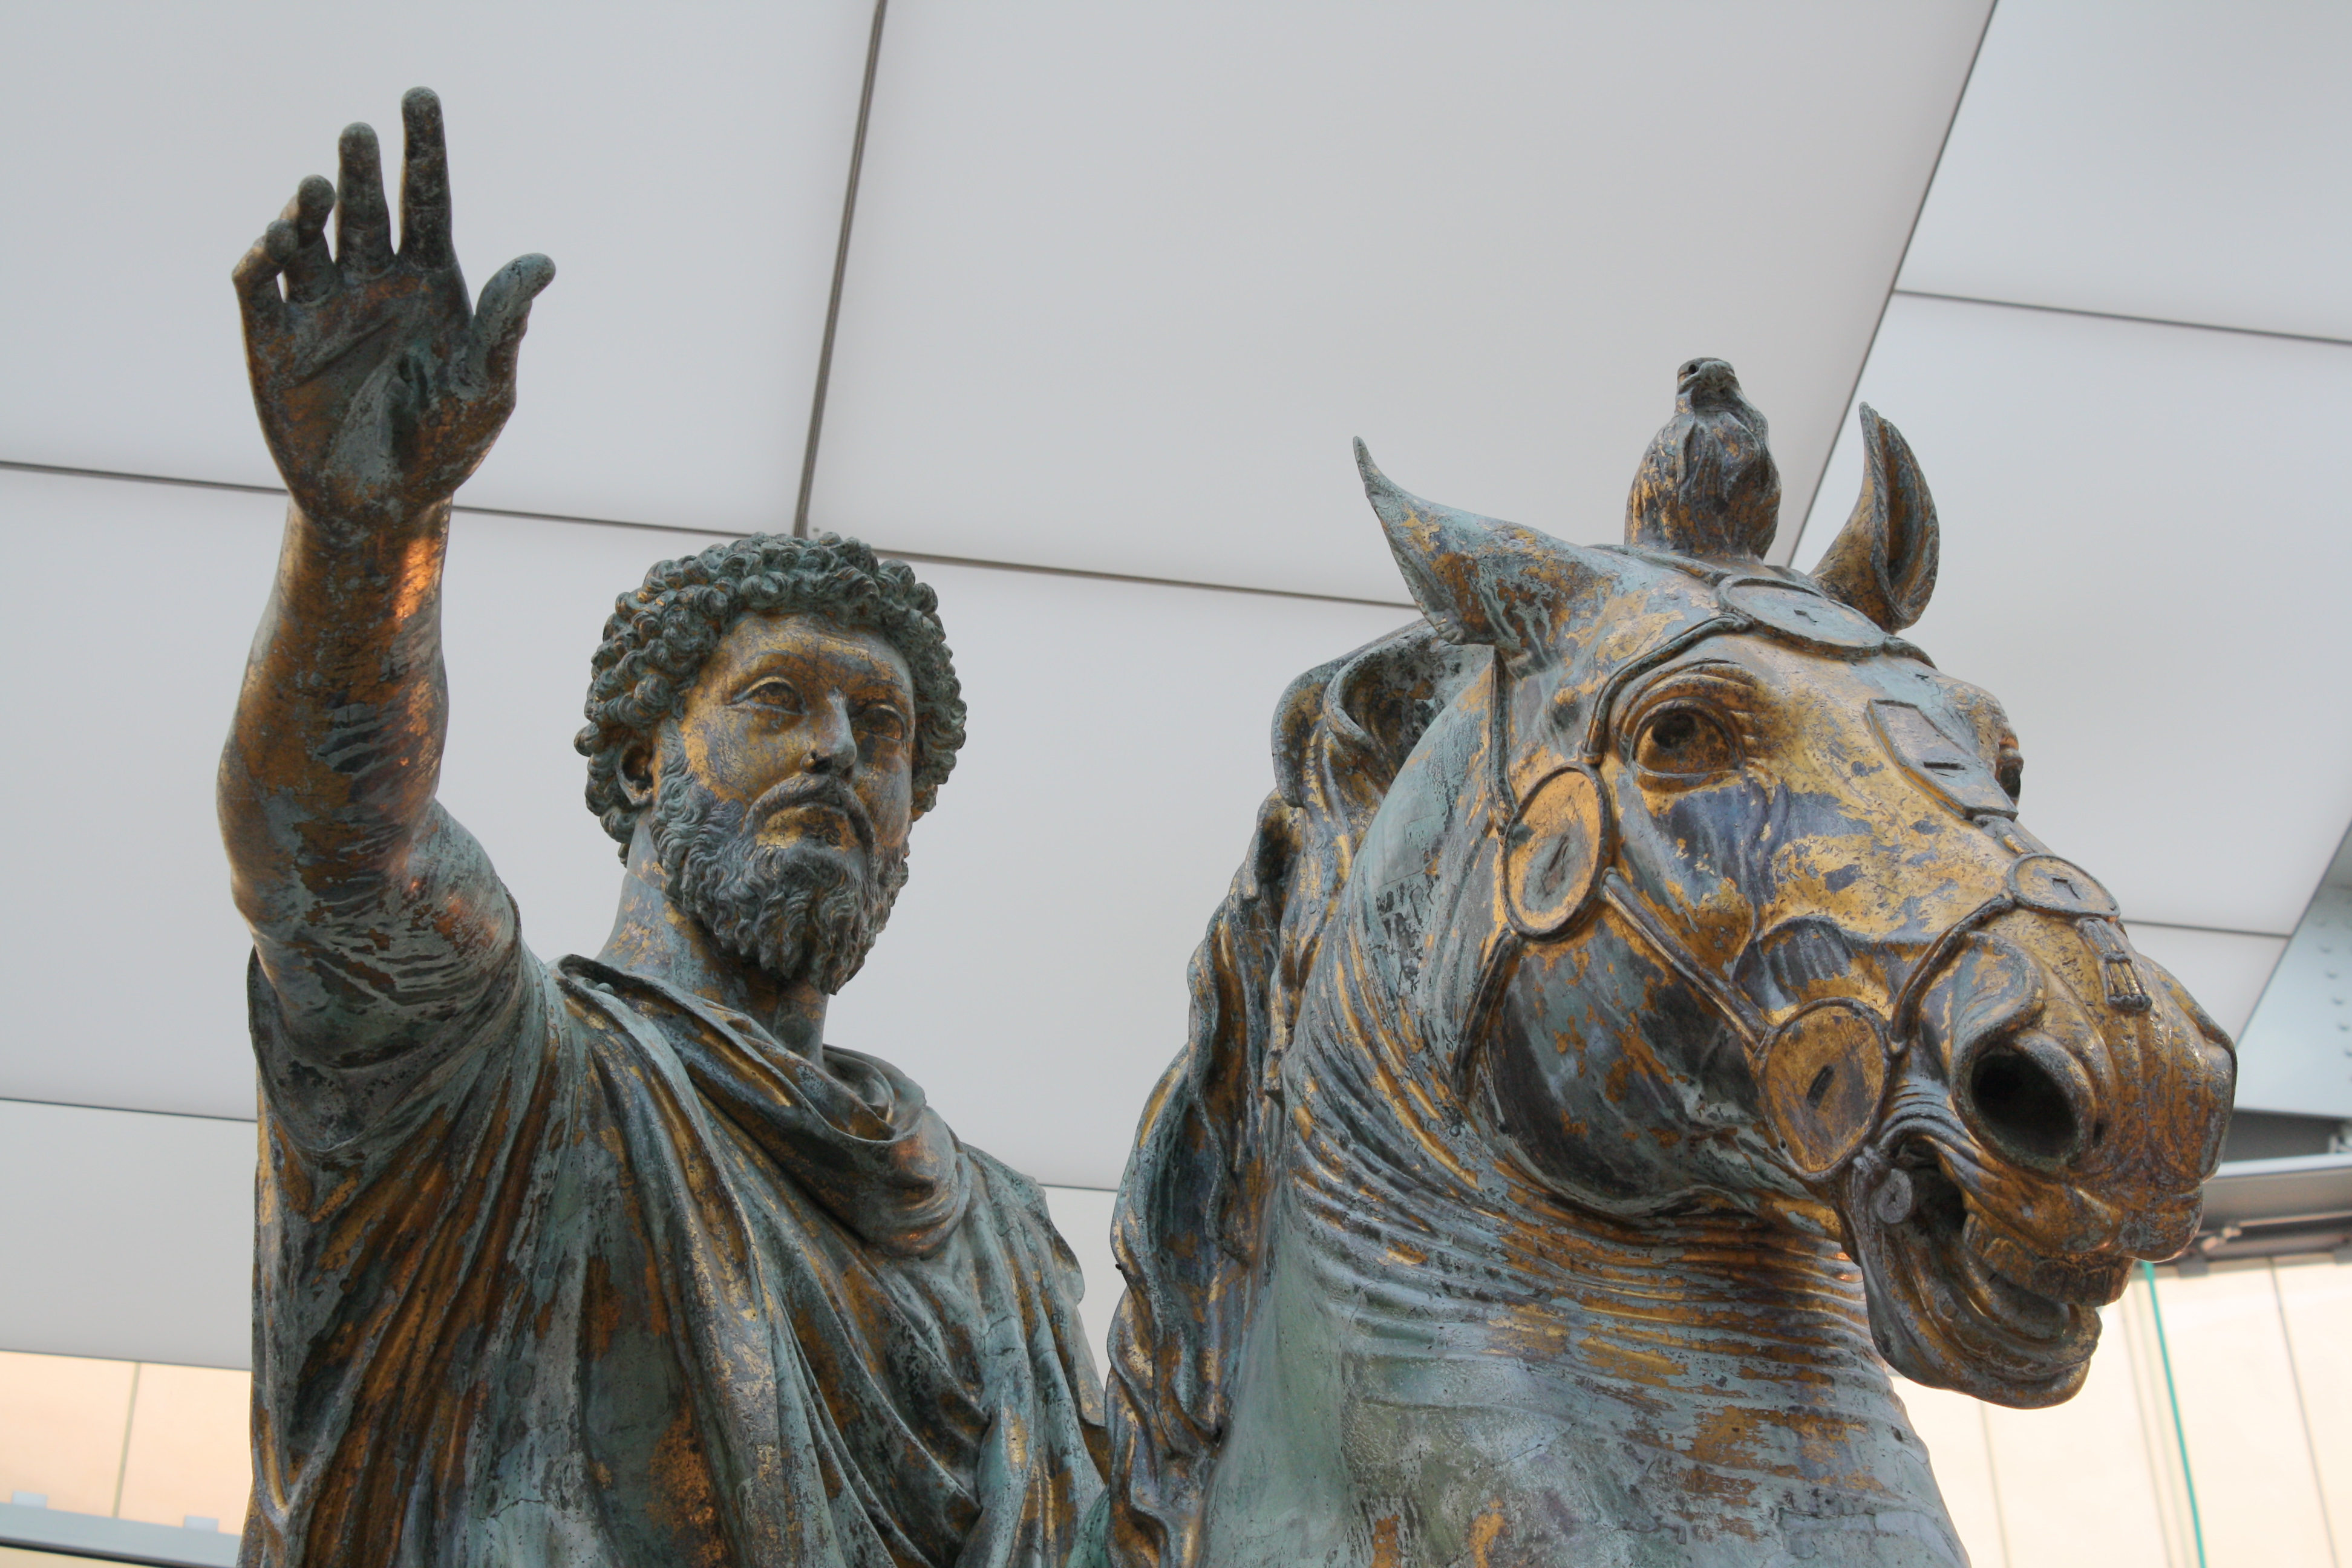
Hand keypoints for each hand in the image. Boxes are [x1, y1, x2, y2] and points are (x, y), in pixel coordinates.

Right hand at [233, 89, 553, 535]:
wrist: (382, 508)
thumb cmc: (445, 447)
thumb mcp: (486, 388)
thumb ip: (504, 325)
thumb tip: (542, 261)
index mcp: (429, 282)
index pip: (426, 199)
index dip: (424, 148)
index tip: (420, 96)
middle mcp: (372, 281)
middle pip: (364, 207)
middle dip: (360, 168)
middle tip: (360, 134)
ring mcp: (319, 305)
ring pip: (307, 234)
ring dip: (307, 207)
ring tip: (315, 190)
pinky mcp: (271, 338)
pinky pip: (258, 284)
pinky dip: (261, 258)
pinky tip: (275, 242)